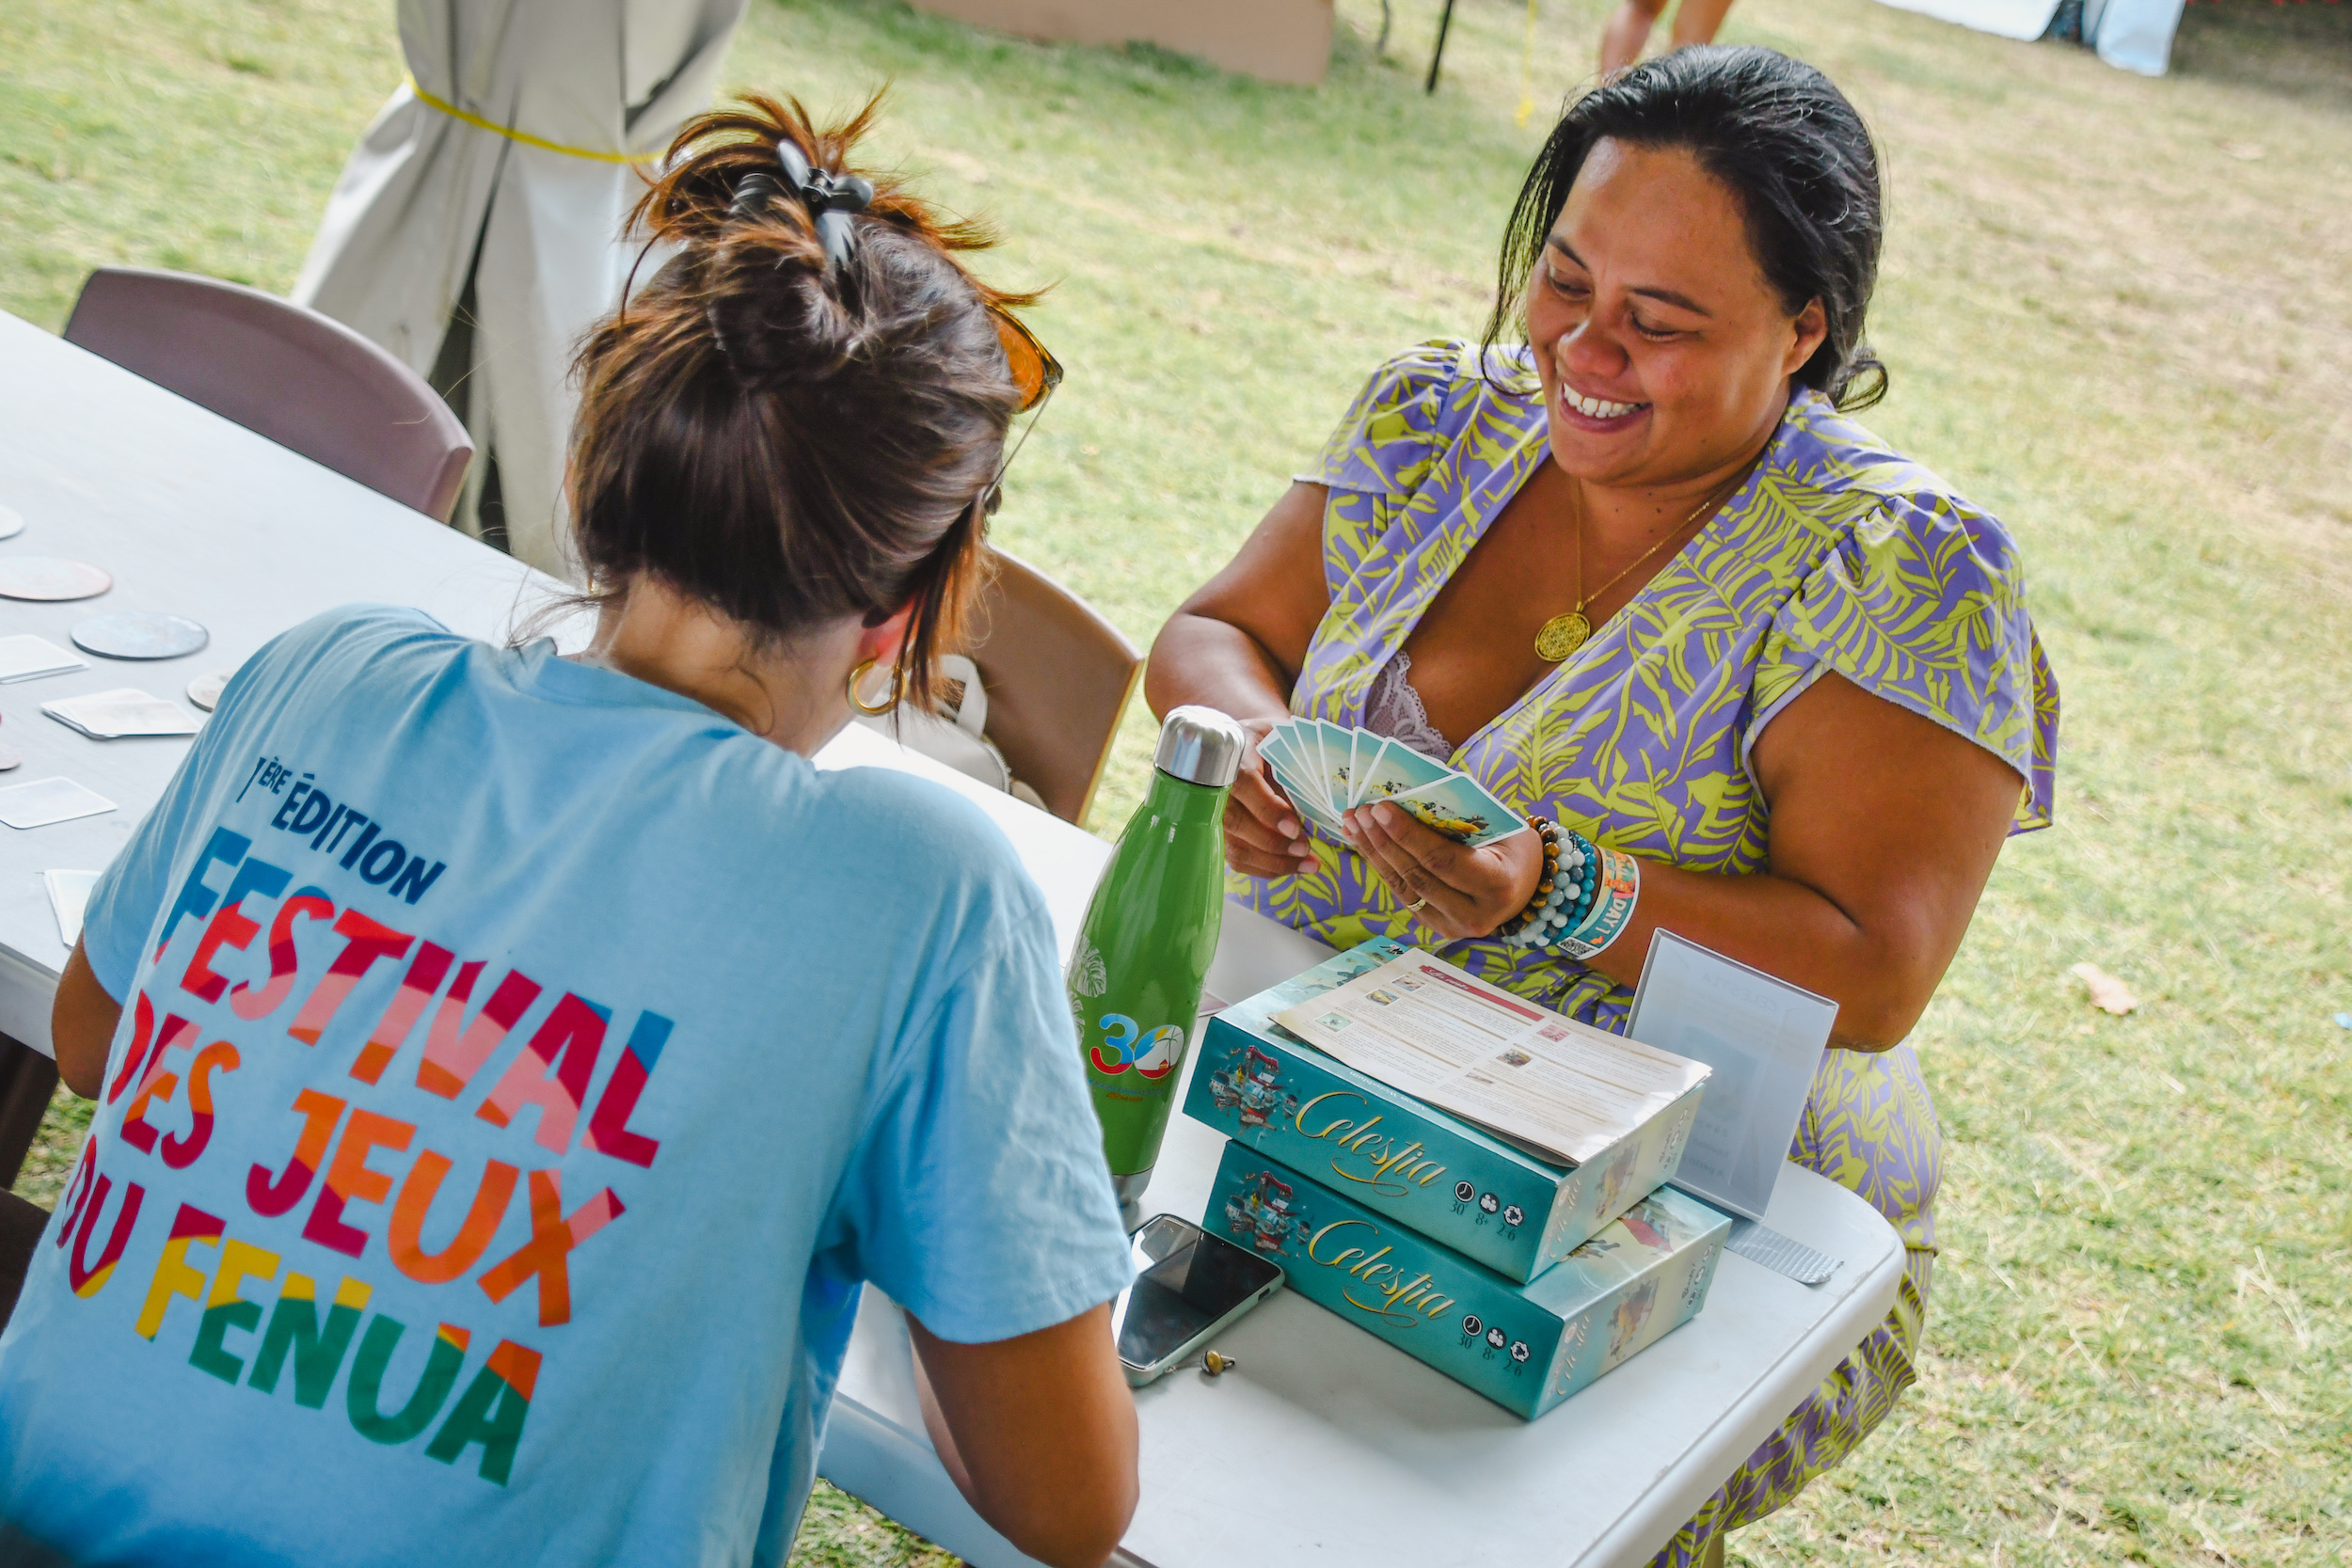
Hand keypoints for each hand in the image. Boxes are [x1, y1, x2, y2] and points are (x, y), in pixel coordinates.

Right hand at [1223, 717, 1319, 877]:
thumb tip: (1331, 786)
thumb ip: (1298, 756)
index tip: (1295, 827)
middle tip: (1305, 850)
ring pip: (1236, 848)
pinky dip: (1266, 868)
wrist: (1240, 745)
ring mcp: (1213, 814)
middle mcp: (1215, 787)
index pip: (1243, 785)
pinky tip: (1292, 867)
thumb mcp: (1283, 736)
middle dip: (1273, 843)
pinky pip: (1238, 859)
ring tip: (1308, 864)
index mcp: (1232, 755)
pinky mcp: (1220, 834)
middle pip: (1236, 823)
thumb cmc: (1267, 740)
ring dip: (1274, 862)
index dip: (1267, 809)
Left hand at [1344, 801, 1542, 940]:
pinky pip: (1403, 895)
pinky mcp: (1437, 927)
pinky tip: (1364, 842)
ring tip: (1354, 823)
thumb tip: (1408, 791)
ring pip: (1404, 887)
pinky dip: (1381, 866)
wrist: (1526, 885)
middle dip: (1383, 841)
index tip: (1381, 807)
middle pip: (1417, 875)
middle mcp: (1475, 914)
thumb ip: (1460, 816)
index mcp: (1497, 885)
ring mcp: (1454, 926)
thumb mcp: (1500, 827)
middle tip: (1360, 811)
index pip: (1443, 860)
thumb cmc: (1513, 846)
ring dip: (1374, 852)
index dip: (1408, 835)